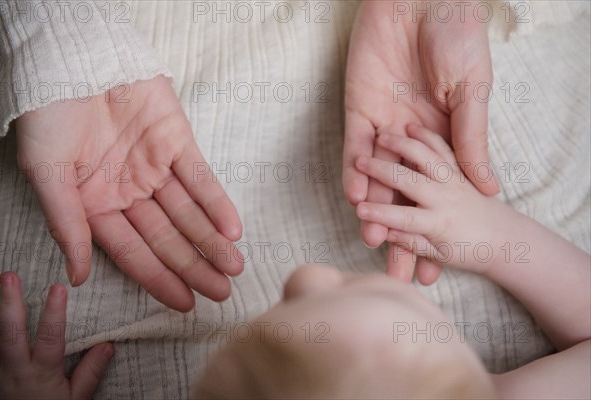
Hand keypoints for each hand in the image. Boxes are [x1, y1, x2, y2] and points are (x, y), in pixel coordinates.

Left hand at [0, 272, 112, 398]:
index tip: (59, 287)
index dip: (54, 312)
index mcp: (42, 373)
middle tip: (9, 276)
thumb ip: (90, 372)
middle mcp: (16, 371)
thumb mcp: (76, 399)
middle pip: (10, 333)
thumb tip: (108, 344)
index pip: (50, 338)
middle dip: (9, 302)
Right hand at [16, 75, 243, 311]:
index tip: (185, 303)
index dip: (159, 279)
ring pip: (189, 212)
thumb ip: (67, 225)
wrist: (72, 60)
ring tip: (234, 266)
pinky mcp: (177, 141)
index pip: (134, 252)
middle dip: (195, 266)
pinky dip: (216, 202)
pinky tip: (232, 228)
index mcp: (97, 205)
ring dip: (212, 240)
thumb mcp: (47, 175)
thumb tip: (76, 276)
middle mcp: (129, 192)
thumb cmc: (49, 117)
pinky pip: (200, 177)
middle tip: (223, 292)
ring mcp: (155, 167)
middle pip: (168, 237)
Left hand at [343, 0, 497, 281]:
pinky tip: (358, 197)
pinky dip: (353, 171)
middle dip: (399, 231)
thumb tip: (487, 188)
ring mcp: (382, 126)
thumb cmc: (457, 39)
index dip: (434, 227)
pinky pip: (353, 147)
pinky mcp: (359, 110)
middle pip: (402, 194)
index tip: (432, 264)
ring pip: (374, 177)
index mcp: (439, 137)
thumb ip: (471, 141)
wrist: (423, 0)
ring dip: (373, 208)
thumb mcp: (472, 93)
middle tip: (396, 268)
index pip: (434, 192)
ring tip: (373, 237)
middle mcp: (408, 140)